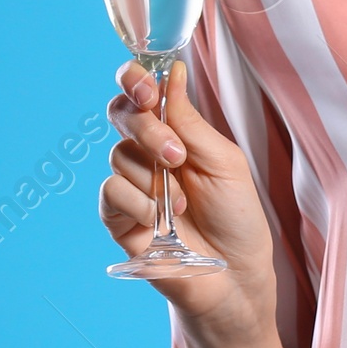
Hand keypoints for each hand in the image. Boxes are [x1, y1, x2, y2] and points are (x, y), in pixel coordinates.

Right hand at [101, 60, 278, 325]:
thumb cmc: (236, 217)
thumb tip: (173, 71)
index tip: (145, 85)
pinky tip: (161, 219)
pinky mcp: (120, 220)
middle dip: (147, 127)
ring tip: (183, 202)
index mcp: (175, 133)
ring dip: (153, 176)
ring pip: (119, 155)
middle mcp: (148, 154)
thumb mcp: (222, 160)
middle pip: (123, 116)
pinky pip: (110, 192)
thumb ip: (190, 120)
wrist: (235, 276)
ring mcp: (132, 186)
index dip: (134, 80)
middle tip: (175, 153)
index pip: (142, 94)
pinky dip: (137, 202)